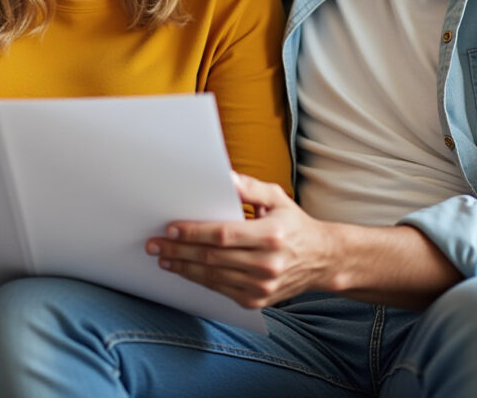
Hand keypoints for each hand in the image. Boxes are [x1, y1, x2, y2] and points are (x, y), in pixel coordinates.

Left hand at [146, 173, 336, 308]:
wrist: (321, 260)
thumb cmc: (294, 224)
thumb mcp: (278, 198)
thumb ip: (250, 187)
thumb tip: (223, 176)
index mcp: (272, 235)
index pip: (224, 234)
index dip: (194, 232)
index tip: (171, 227)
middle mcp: (268, 264)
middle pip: (213, 257)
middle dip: (179, 250)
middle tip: (155, 244)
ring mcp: (263, 286)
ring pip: (213, 276)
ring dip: (184, 267)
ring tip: (163, 257)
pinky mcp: (258, 300)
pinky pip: (221, 290)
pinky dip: (200, 279)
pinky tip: (185, 269)